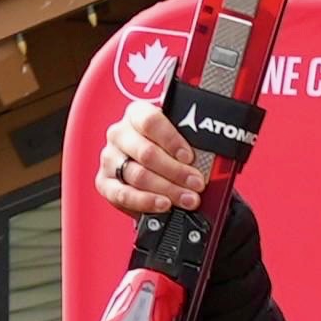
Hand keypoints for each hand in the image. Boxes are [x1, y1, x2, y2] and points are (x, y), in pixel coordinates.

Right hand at [99, 98, 210, 222]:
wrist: (161, 172)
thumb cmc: (172, 153)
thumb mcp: (183, 142)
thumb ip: (193, 144)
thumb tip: (216, 159)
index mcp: (137, 115)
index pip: (150, 121)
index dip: (172, 139)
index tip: (189, 156)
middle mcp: (120, 134)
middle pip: (146, 152)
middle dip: (177, 171)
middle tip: (197, 183)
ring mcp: (110, 158)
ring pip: (138, 175)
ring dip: (168, 189)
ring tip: (189, 199)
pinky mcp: (105, 182)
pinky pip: (122, 194)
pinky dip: (146, 201)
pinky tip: (163, 204)